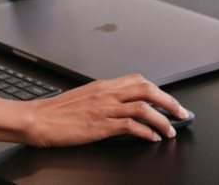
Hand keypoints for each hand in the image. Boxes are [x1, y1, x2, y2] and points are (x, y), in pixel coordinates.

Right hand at [23, 74, 187, 146]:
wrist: (37, 119)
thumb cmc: (56, 112)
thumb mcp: (83, 99)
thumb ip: (103, 99)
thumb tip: (121, 106)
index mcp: (103, 85)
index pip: (138, 80)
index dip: (158, 90)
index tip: (168, 101)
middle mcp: (106, 93)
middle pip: (147, 89)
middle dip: (168, 101)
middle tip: (180, 113)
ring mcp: (104, 108)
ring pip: (143, 107)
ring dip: (162, 119)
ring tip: (170, 130)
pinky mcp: (100, 125)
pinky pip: (130, 125)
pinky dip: (146, 132)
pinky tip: (151, 138)